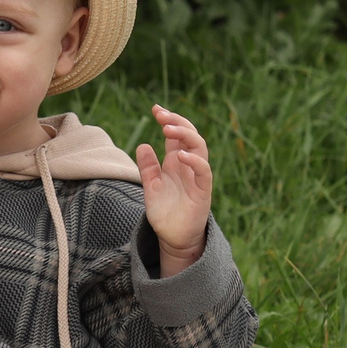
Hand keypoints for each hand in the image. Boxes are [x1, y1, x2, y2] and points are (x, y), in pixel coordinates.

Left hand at [135, 105, 212, 274]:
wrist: (173, 238)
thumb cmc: (165, 212)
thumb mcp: (151, 187)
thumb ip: (147, 167)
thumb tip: (142, 144)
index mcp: (175, 162)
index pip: (176, 135)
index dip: (168, 120)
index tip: (155, 109)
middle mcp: (188, 166)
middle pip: (189, 135)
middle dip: (177, 121)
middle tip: (161, 114)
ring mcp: (196, 177)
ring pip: (199, 148)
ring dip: (185, 135)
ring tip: (167, 128)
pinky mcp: (203, 192)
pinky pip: (204, 172)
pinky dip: (194, 161)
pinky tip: (180, 154)